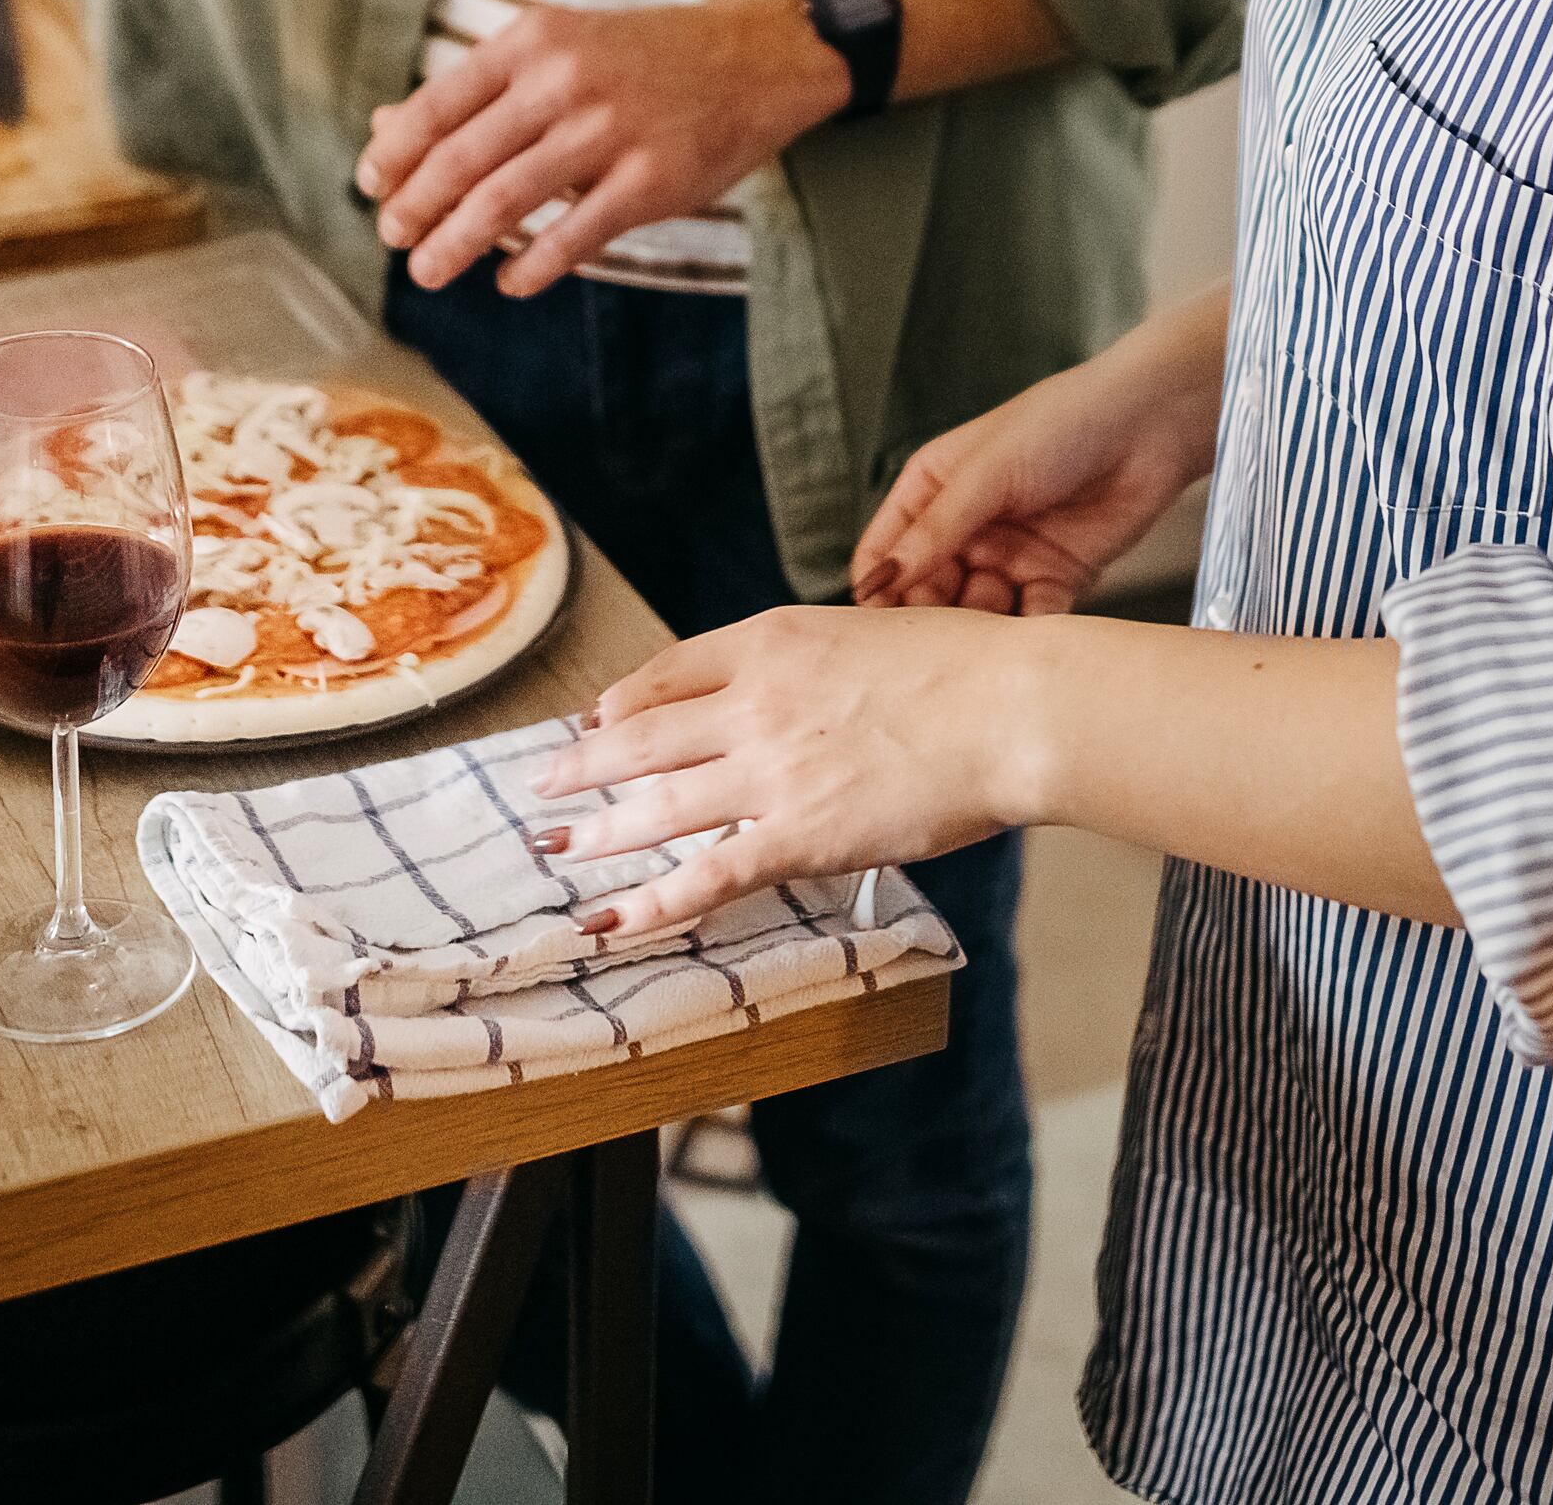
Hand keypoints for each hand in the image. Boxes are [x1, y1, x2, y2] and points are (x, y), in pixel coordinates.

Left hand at [354, 0, 843, 296]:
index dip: (394, 152)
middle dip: (416, 206)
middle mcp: (566, 81)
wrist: (756, 53)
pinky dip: (533, 265)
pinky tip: (510, 282)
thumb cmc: (643, 56)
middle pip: (463, 157)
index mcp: (534, 42)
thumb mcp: (557, 48)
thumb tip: (384, 128)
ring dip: (457, 243)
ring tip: (429, 270)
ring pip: (507, 200)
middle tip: (393, 237)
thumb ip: (476, 89)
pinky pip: (576, 235)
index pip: (438, 104)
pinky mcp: (654, 180)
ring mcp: (611, 130)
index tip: (371, 185)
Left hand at [527, 604, 1051, 937]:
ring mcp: (769, 771)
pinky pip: (705, 877)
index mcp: (771, 640)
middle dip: (583, 763)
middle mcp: (752, 702)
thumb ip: (818, 663)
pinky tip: (612, 920)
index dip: (622, 700)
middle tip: (544, 782)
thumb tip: (807, 686)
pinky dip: (650, 904)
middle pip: (640, 735)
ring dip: (597, 829)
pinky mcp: (797, 835)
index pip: (669, 670)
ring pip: (655, 804)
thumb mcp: (869, 633)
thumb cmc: (967, 665)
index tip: (598, 717)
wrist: (1009, 707)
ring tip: (558, 847)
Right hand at [851, 339, 1222, 615]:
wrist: (1151, 423)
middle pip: (928, 589)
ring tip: (983, 641)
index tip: (876, 624)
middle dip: (929, 615)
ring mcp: (1011, 555)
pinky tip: (1030, 630)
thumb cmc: (1063, 421)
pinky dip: (1029, 629)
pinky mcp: (1057, 577)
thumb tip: (883, 578)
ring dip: (979, 628)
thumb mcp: (986, 472)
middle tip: (931, 645)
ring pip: (978, 610)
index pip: (886, 549)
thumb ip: (937, 529)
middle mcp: (968, 527)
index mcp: (934, 489)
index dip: (878, 586)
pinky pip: (1032, 617)